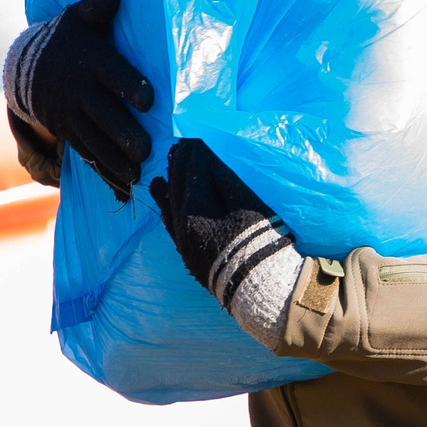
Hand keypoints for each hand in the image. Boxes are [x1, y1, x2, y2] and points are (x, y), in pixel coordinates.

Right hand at [4, 0, 154, 196]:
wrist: (28, 67)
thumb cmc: (69, 38)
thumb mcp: (79, 18)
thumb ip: (98, 6)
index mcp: (90, 61)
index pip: (111, 74)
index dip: (129, 87)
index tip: (149, 99)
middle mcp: (80, 92)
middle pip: (103, 115)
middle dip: (123, 134)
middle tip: (145, 149)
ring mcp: (72, 116)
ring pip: (96, 141)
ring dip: (116, 161)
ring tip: (137, 176)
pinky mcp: (70, 134)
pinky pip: (88, 156)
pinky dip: (105, 174)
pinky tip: (123, 191)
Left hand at [151, 138, 303, 349]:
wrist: (263, 288)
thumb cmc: (261, 242)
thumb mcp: (247, 205)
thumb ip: (224, 180)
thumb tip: (206, 158)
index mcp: (196, 212)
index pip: (191, 175)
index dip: (193, 155)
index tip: (192, 138)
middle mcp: (182, 227)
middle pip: (177, 189)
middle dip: (178, 166)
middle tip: (178, 147)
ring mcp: (183, 244)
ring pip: (170, 208)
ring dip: (169, 186)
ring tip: (165, 170)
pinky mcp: (189, 257)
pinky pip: (171, 227)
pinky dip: (166, 210)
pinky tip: (164, 201)